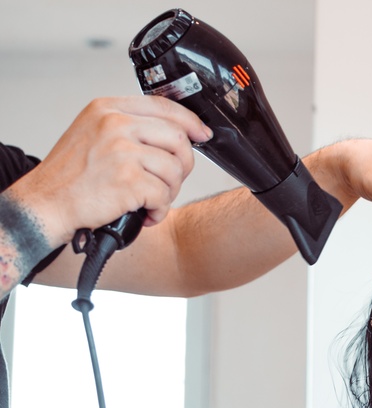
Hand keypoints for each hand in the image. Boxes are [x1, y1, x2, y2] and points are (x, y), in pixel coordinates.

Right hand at [6, 96, 211, 246]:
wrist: (44, 204)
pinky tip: (145, 214)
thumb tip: (178, 133)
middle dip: (183, 165)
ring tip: (151, 200)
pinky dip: (159, 210)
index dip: (190, 122)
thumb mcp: (94, 134)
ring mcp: (121, 151)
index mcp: (107, 109)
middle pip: (178, 138)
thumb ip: (130, 127)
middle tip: (170, 181)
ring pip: (175, 169)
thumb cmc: (70, 176)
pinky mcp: (127, 180)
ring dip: (170, 191)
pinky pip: (164, 195)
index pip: (163, 106)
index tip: (202, 134)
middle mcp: (114, 124)